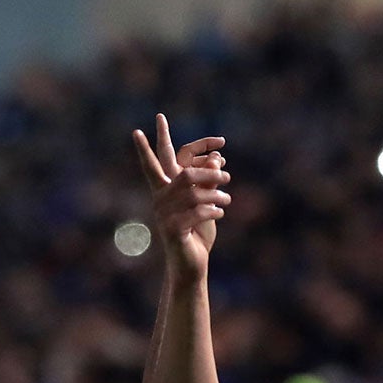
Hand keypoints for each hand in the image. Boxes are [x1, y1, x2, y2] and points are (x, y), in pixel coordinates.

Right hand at [132, 114, 228, 276]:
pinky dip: (212, 210)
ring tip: (228, 200)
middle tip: (228, 175)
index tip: (157, 118)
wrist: (191, 264)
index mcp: (164, 191)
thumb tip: (216, 157)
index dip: (154, 142)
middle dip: (208, 172)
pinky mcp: (173, 230)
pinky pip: (197, 211)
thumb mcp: (206, 203)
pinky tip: (220, 213)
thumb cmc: (198, 232)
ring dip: (216, 194)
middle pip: (184, 173)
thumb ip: (208, 181)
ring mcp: (164, 215)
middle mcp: (159, 201)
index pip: (156, 162)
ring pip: (195, 192)